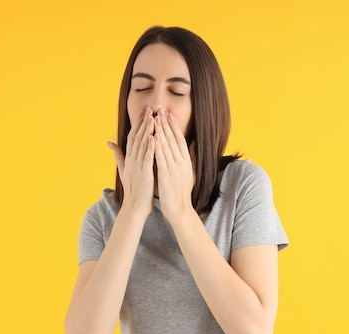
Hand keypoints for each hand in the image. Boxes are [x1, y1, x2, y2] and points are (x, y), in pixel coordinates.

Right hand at [107, 107, 155, 214]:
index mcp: (129, 159)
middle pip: (137, 137)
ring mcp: (137, 166)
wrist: (134, 208)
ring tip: (153, 117)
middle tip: (149, 108)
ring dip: (147, 130)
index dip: (137, 124)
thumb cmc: (133, 190)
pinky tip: (154, 136)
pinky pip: (147, 157)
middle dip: (143, 122)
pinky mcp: (144, 173)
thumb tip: (109, 142)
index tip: (143, 112)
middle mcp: (132, 160)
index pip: (132, 137)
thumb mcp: (124, 170)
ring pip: (142, 145)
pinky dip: (150, 147)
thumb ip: (118, 155)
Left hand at [153, 107, 194, 222]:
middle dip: (166, 123)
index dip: (174, 125)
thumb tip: (194, 143)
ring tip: (155, 117)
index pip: (179, 139)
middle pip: (173, 138)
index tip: (168, 113)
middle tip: (160, 108)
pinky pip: (161, 158)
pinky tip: (153, 136)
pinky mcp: (166, 175)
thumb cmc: (182, 192)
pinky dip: (157, 147)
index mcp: (186, 161)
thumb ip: (192, 157)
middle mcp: (181, 162)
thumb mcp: (190, 172)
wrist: (180, 209)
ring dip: (160, 130)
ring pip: (166, 145)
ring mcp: (174, 168)